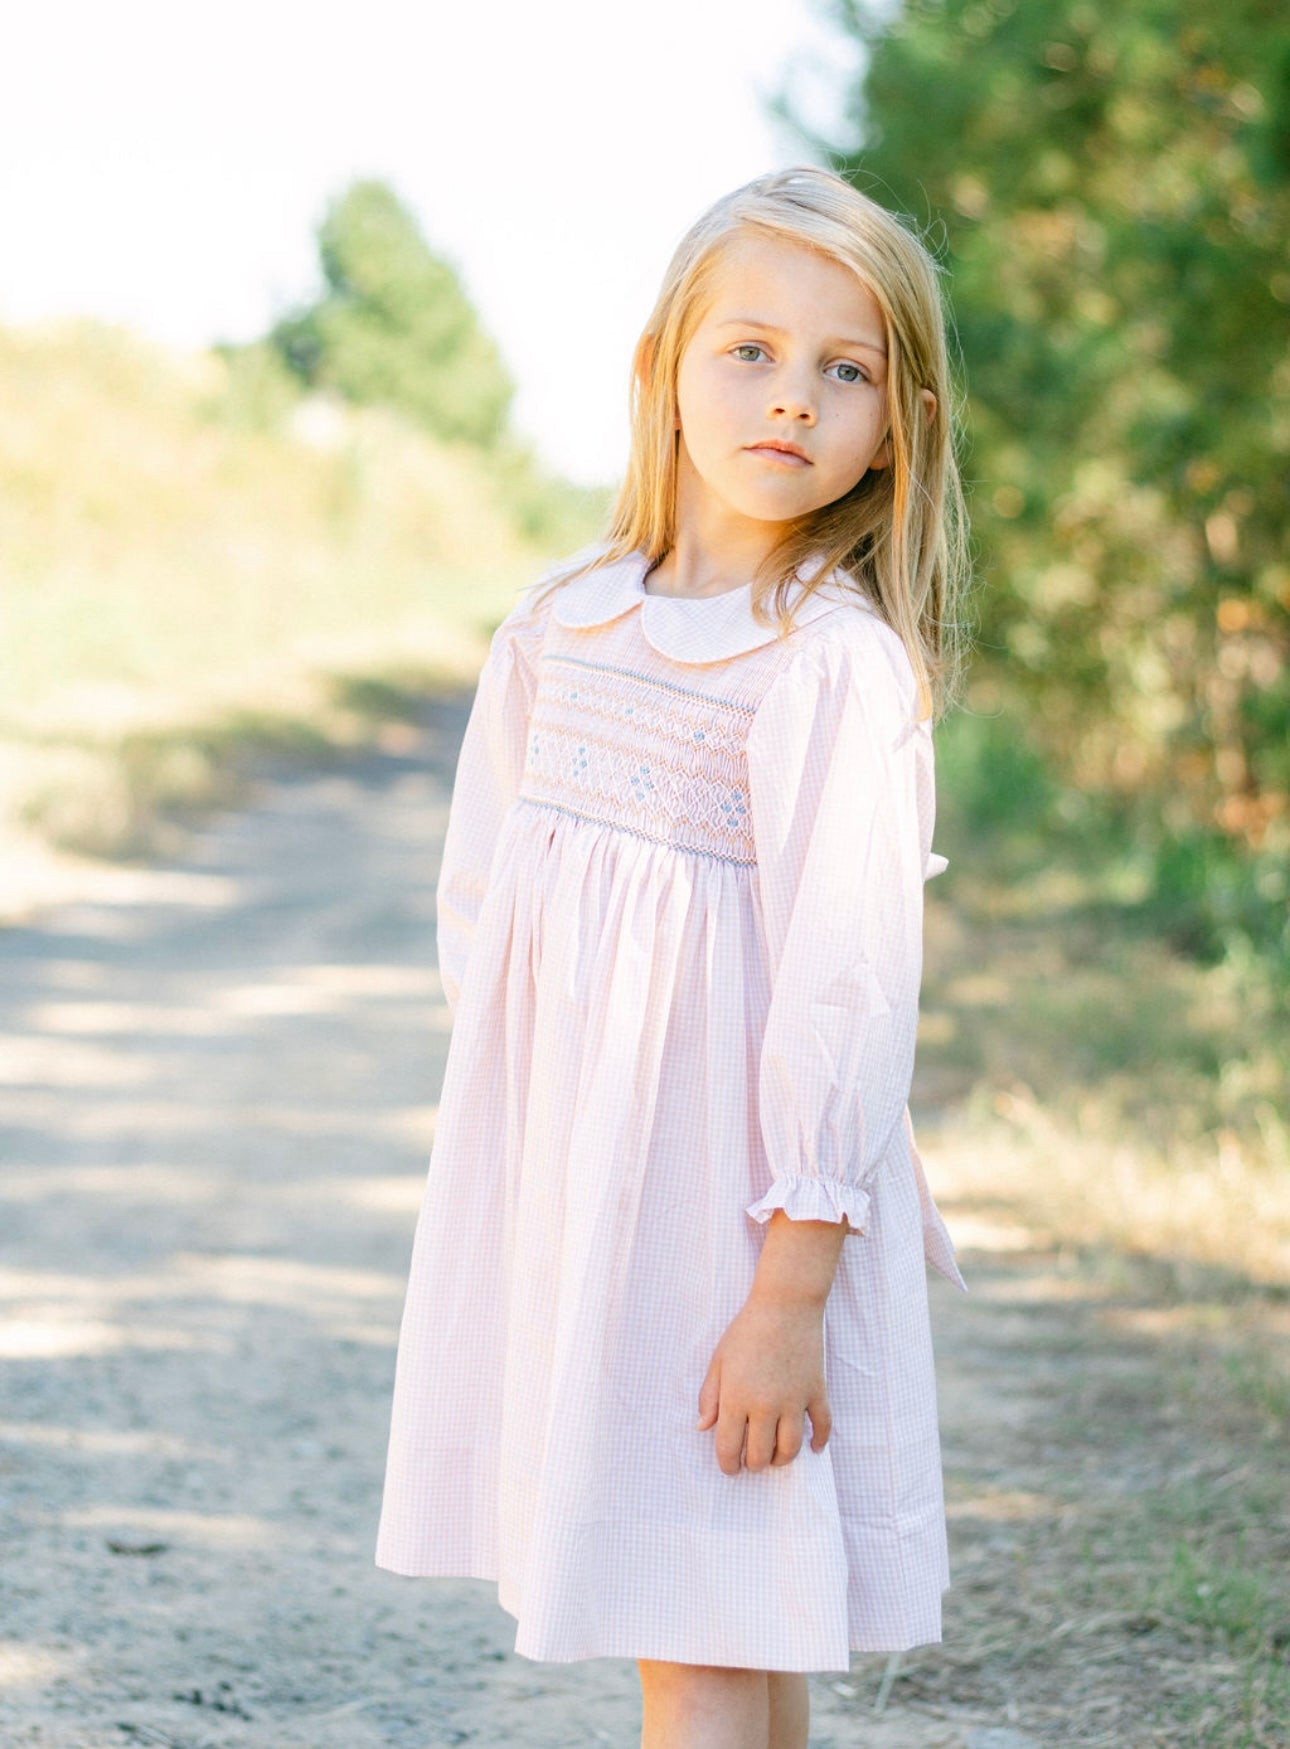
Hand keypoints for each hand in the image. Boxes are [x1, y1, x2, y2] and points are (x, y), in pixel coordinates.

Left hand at [695, 1296, 830, 1475]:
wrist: (785, 1306)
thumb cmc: (746, 1331)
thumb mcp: (718, 1361)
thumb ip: (709, 1397)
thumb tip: (703, 1427)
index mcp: (737, 1399)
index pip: (730, 1448)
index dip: (728, 1465)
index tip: (730, 1467)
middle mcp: (766, 1406)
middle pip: (761, 1456)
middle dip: (754, 1465)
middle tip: (751, 1460)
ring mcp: (794, 1401)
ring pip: (791, 1449)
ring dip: (781, 1460)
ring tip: (774, 1455)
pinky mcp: (816, 1392)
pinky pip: (823, 1426)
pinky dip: (819, 1441)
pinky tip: (813, 1447)